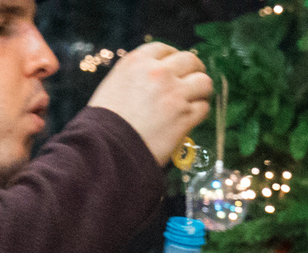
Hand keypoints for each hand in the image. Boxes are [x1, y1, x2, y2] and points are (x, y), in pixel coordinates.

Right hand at [86, 42, 212, 165]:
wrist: (106, 148)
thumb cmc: (104, 122)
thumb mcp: (114, 84)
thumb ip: (136, 76)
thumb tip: (154, 80)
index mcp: (137, 61)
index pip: (165, 49)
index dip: (174, 58)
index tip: (176, 68)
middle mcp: (158, 72)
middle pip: (190, 60)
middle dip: (194, 70)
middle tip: (193, 82)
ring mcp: (174, 93)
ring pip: (204, 82)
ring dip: (202, 91)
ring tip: (196, 100)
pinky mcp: (184, 116)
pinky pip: (204, 107)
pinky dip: (200, 112)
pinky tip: (191, 118)